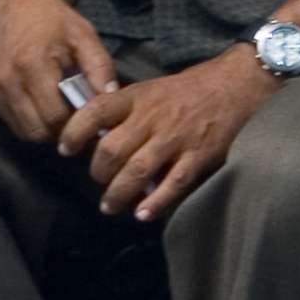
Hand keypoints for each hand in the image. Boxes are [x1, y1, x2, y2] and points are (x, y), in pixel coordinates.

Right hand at [0, 0, 119, 147]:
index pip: (55, 118)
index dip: (75, 122)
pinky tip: (39, 101)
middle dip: (59, 130)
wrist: (15, 2)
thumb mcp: (84, 36)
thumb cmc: (54, 20)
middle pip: (37, 131)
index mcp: (31, 65)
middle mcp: (5, 80)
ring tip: (58, 109)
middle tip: (74, 115)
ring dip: (42, 128)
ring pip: (21, 132)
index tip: (87, 114)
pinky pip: (9, 120)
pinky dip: (26, 119)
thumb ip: (100, 67)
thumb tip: (110, 98)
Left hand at [58, 48, 274, 222]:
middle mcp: (152, 118)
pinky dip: (155, 202)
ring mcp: (176, 138)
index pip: (95, 111)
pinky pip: (172, 184)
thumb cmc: (187, 90)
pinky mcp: (198, 156)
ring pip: (137, 171)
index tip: (65, 149)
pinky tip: (143, 214)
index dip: (74, 132)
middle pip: (111, 150)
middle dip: (98, 172)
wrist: (235, 85)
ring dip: (118, 194)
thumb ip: (125, 111)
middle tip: (98, 182)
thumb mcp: (150, 89)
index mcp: (137, 97)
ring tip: (110, 206)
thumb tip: (95, 138)